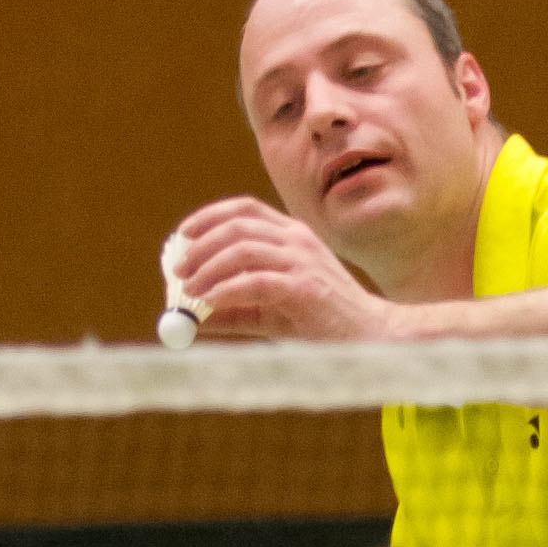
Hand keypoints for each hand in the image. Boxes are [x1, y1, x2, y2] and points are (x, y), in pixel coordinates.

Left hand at [168, 197, 387, 345]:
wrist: (368, 337)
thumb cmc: (321, 322)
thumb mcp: (270, 312)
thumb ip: (233, 310)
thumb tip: (190, 318)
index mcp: (292, 235)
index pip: (245, 209)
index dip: (209, 216)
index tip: (183, 234)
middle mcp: (297, 240)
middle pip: (237, 226)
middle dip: (201, 246)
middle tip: (179, 269)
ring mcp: (302, 261)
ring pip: (242, 251)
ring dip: (207, 269)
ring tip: (188, 290)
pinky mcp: (304, 288)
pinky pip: (254, 282)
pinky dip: (225, 290)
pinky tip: (208, 304)